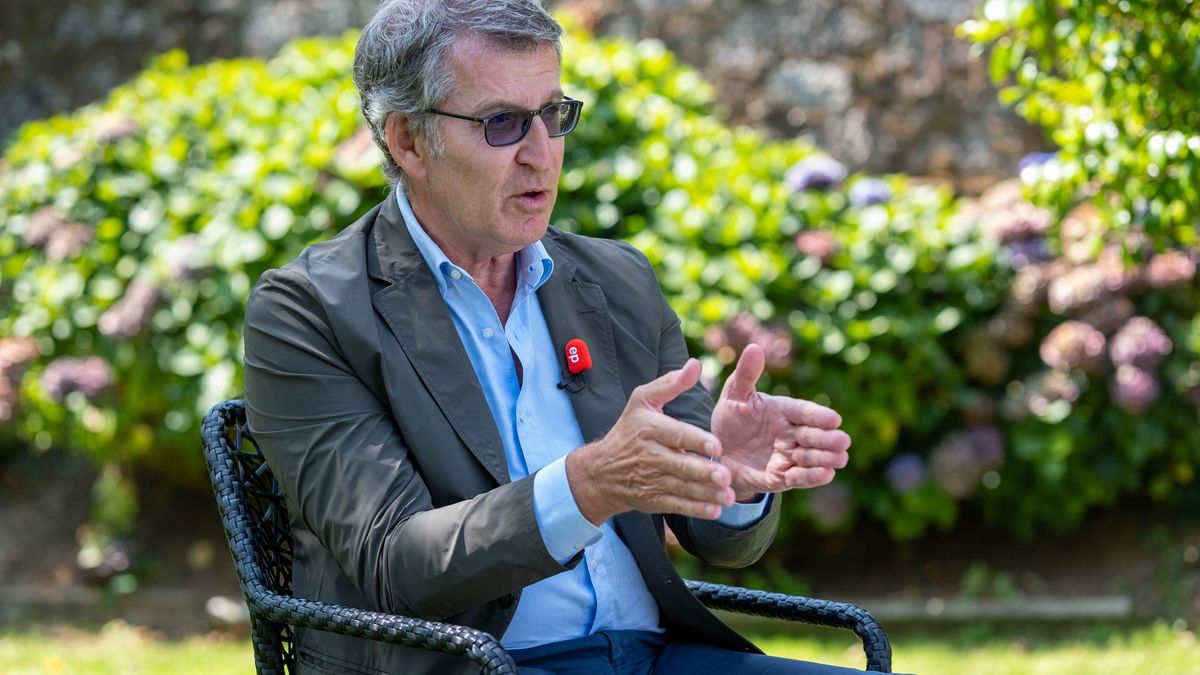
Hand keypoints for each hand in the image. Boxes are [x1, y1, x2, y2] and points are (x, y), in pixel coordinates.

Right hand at [566, 359, 735, 524]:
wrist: (602, 471)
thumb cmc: (629, 430)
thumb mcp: (642, 401)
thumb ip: (671, 383)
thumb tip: (695, 365)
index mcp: (651, 429)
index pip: (676, 435)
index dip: (696, 441)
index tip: (716, 446)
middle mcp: (651, 456)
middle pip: (681, 465)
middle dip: (704, 472)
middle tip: (726, 476)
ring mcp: (652, 480)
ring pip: (682, 488)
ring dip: (706, 494)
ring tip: (728, 496)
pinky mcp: (654, 500)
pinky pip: (677, 505)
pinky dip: (696, 509)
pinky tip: (715, 510)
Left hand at [711, 343, 850, 500]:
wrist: (715, 452)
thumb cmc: (729, 418)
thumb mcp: (734, 395)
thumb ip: (746, 374)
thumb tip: (754, 347)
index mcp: (784, 410)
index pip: (805, 412)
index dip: (819, 416)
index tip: (834, 419)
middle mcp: (791, 433)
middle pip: (814, 435)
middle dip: (828, 439)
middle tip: (842, 440)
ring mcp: (788, 456)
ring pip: (812, 457)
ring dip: (825, 458)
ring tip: (839, 459)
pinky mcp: (781, 477)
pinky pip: (799, 478)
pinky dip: (812, 477)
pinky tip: (825, 474)